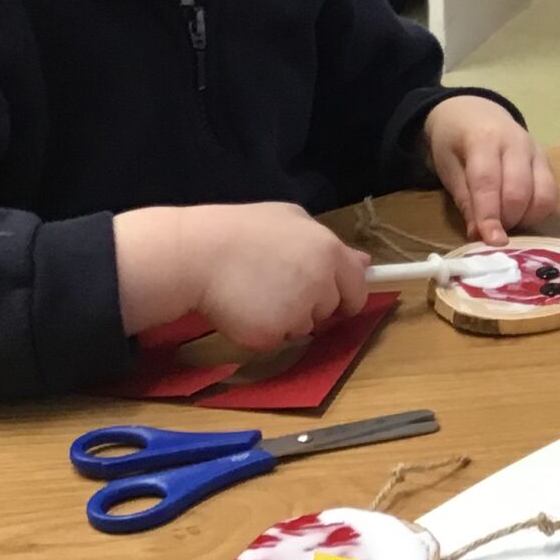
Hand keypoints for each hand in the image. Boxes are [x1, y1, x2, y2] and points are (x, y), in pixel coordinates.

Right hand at [114, 203, 368, 351]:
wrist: (195, 253)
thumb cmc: (240, 231)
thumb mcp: (289, 220)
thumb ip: (329, 244)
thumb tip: (363, 263)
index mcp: (329, 251)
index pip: (357, 287)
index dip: (345, 295)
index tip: (333, 298)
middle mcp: (321, 283)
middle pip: (330, 309)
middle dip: (312, 305)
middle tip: (278, 287)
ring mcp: (298, 311)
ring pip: (304, 327)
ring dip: (287, 317)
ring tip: (256, 291)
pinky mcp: (274, 334)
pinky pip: (277, 340)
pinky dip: (264, 331)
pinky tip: (244, 308)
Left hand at [424, 96, 558, 244]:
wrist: (473, 112)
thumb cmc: (455, 141)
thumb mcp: (448, 167)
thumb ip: (464, 200)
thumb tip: (479, 235)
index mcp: (484, 139)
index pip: (488, 182)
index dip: (489, 216)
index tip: (491, 241)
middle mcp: (516, 142)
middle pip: (520, 191)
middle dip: (507, 219)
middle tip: (492, 231)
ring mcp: (536, 151)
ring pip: (544, 194)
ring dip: (526, 218)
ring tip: (507, 222)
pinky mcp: (547, 161)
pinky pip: (552, 193)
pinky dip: (538, 211)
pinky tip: (521, 214)